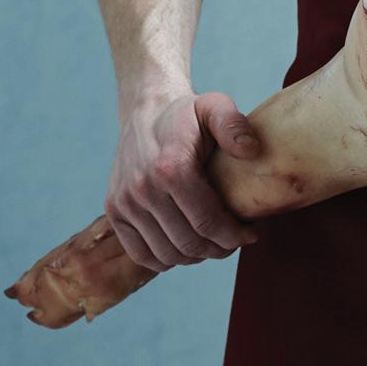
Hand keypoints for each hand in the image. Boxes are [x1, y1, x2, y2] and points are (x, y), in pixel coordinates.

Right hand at [105, 90, 261, 271]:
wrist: (146, 110)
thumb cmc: (187, 114)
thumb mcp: (215, 106)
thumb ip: (234, 124)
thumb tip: (252, 150)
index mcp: (171, 166)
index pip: (208, 222)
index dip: (234, 236)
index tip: (250, 234)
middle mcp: (143, 188)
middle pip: (188, 244)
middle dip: (219, 249)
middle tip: (235, 241)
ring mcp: (125, 202)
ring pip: (166, 255)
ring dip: (195, 257)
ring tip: (213, 243)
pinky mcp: (114, 211)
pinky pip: (141, 254)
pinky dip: (166, 259)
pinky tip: (185, 246)